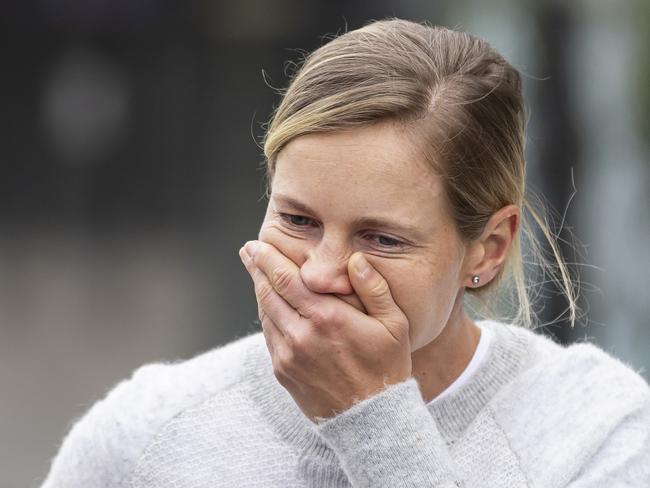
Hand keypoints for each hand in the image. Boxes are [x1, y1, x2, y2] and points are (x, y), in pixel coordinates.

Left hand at [239, 240, 412, 422]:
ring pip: (265, 314)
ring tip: (257, 274)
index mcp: (327, 317)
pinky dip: (266, 316)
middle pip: (268, 292)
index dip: (267, 259)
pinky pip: (268, 336)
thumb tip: (356, 259)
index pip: (286, 279)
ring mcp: (288, 355)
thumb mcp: (394, 325)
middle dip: (256, 268)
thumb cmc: (387, 368)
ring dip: (259, 290)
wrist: (371, 421)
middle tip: (248, 251)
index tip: (256, 244)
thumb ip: (374, 288)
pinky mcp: (283, 372)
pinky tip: (270, 306)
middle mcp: (301, 334)